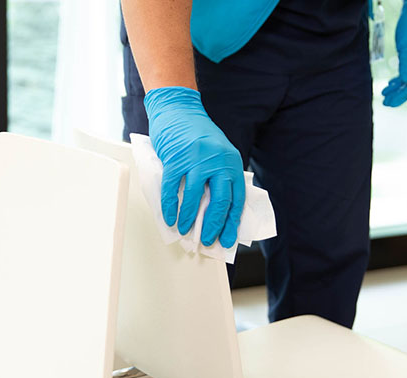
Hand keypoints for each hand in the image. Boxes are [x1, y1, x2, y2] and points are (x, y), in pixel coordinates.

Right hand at [144, 86, 244, 247]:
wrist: (178, 109)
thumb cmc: (196, 133)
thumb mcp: (218, 152)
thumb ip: (220, 175)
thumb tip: (216, 210)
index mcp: (231, 162)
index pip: (236, 198)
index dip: (232, 222)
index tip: (228, 239)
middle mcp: (217, 161)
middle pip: (219, 201)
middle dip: (213, 225)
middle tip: (208, 240)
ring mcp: (196, 160)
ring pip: (195, 198)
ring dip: (189, 219)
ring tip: (185, 231)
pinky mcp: (176, 159)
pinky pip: (173, 189)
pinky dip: (171, 206)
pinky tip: (170, 218)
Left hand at [382, 0, 406, 106]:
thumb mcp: (406, 45)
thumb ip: (406, 63)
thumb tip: (406, 81)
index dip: (402, 95)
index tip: (391, 103)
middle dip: (399, 95)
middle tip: (386, 104)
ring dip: (397, 88)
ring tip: (384, 95)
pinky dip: (398, 79)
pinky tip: (390, 84)